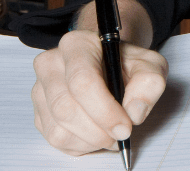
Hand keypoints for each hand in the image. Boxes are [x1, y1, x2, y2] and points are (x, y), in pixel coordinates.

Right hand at [30, 0, 166, 155]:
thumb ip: (150, 82)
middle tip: (121, 135)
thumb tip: (134, 112)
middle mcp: (51, 64)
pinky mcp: (39, 111)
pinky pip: (55, 138)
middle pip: (66, 109)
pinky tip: (97, 134)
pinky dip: (80, 144)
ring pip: (58, 129)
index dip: (104, 111)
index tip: (125, 127)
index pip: (82, 82)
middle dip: (98, 130)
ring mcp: (40, 89)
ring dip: (90, 140)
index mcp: (77, 45)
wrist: (110, 63)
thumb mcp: (150, 64)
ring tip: (111, 134)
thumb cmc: (126, 63)